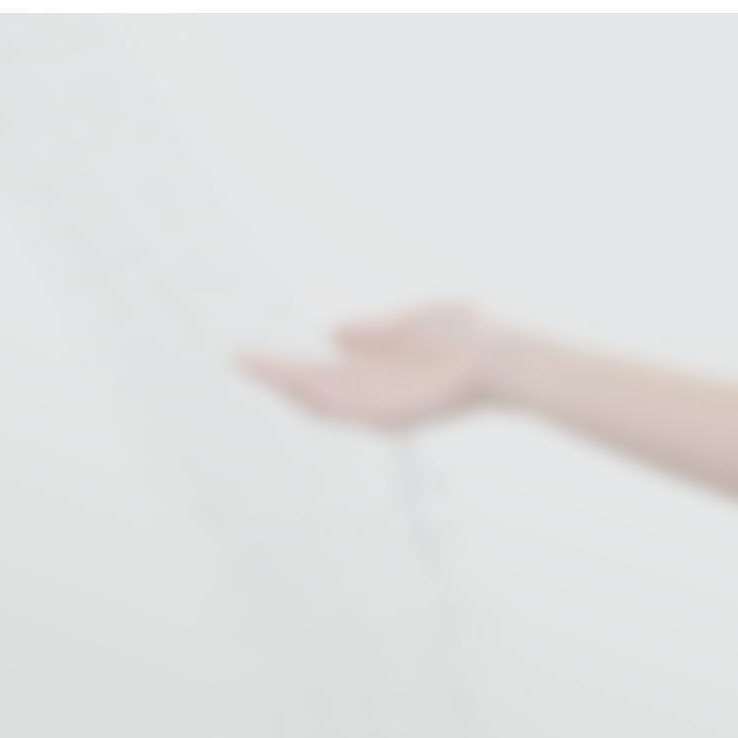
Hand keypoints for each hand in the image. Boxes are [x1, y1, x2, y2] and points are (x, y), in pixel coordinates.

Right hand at [240, 304, 497, 429]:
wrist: (497, 355)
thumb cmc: (464, 335)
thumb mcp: (409, 323)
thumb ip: (372, 331)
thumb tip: (333, 333)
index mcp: (377, 376)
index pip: (324, 375)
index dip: (291, 367)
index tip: (262, 353)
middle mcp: (371, 398)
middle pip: (313, 391)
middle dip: (276, 377)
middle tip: (241, 360)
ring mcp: (376, 408)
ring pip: (317, 399)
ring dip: (281, 382)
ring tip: (248, 363)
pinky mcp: (383, 413)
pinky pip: (336, 402)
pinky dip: (307, 389)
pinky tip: (282, 373)